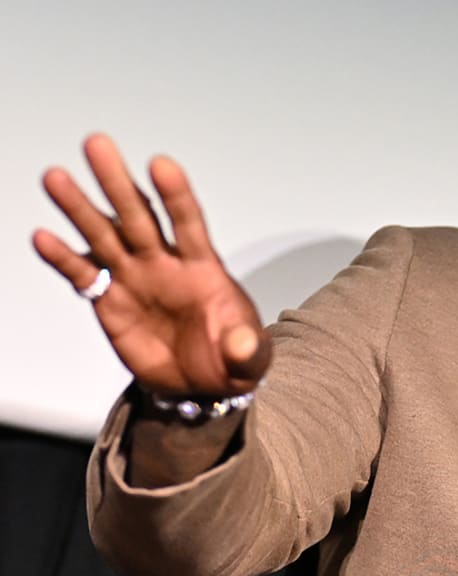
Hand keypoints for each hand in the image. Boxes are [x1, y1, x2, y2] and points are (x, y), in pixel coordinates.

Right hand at [32, 134, 268, 396]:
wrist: (203, 385)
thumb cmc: (231, 360)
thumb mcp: (250, 361)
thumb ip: (248, 351)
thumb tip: (243, 346)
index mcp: (204, 268)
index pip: (189, 223)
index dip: (175, 195)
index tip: (161, 163)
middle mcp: (165, 264)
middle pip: (139, 216)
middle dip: (118, 183)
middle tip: (97, 144)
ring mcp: (135, 278)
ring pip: (104, 235)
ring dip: (80, 208)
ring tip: (56, 178)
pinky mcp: (109, 300)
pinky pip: (83, 275)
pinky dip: (63, 258)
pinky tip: (44, 238)